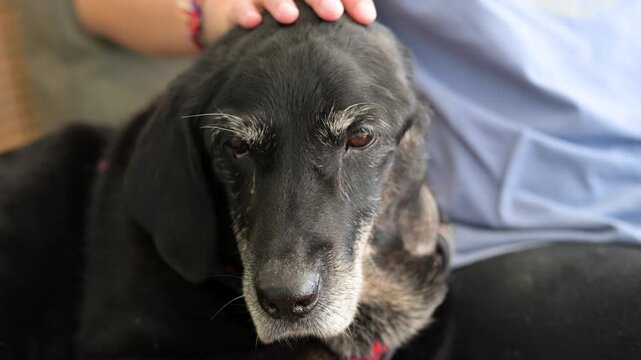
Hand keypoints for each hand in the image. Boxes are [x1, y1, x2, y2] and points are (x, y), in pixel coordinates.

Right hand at [230, 0, 376, 28]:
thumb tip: (376, 47)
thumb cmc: (306, 30)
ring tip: (290, 17)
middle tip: (333, 14)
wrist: (258, 23)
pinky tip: (254, 23)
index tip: (367, 19)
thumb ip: (343, 27)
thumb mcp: (325, 25)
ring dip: (280, 2)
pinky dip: (245, 12)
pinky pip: (241, 7)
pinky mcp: (240, 6)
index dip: (353, 0)